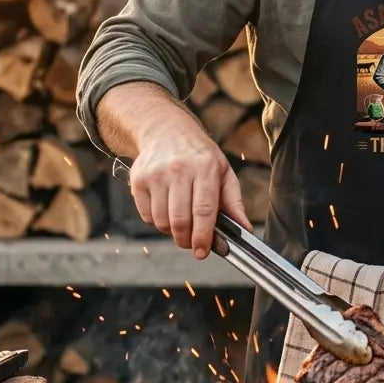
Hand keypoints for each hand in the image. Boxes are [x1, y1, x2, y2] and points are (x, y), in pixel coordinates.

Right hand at [128, 123, 250, 260]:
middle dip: (187, 240)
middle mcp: (179, 170)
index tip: (203, 251)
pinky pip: (146, 216)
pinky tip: (166, 210)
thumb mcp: (223, 171)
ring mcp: (156, 175)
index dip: (203, 236)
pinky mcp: (138, 180)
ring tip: (181, 223)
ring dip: (172, 232)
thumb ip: (234, 202)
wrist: (166, 130)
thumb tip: (244, 229)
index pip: (204, 210)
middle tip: (192, 244)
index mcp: (205, 168)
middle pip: (180, 220)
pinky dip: (157, 222)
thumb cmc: (199, 155)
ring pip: (162, 221)